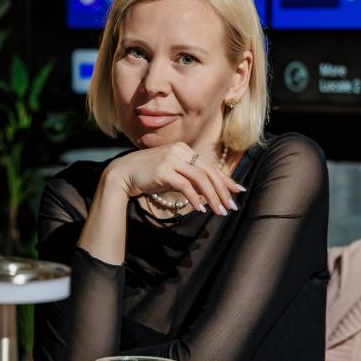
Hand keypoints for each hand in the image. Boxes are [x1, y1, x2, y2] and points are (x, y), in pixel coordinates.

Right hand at [105, 143, 244, 215]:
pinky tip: (200, 210)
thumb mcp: (172, 173)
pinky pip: (185, 186)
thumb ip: (189, 178)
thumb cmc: (148, 175)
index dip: (226, 179)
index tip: (238, 191)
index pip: (210, 166)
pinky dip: (195, 199)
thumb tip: (209, 192)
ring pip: (200, 179)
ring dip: (213, 197)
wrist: (122, 173)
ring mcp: (172, 159)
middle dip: (223, 191)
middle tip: (232, 207)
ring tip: (220, 212)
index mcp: (184, 149)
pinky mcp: (163, 170)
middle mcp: (180, 151)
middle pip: (209, 172)